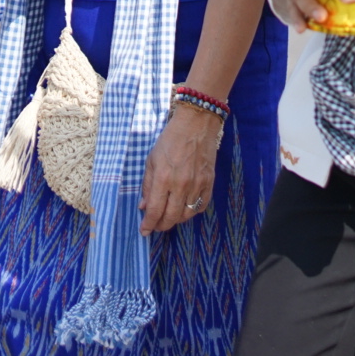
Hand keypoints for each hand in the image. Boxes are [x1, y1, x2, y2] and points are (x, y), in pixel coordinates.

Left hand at [140, 104, 220, 234]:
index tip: (144, 231)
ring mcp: (198, 184)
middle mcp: (182, 185)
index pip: (155, 210)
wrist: (196, 124)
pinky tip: (186, 209)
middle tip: (155, 226)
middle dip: (161, 226)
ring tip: (169, 217)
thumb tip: (144, 206)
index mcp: (164, 178)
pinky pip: (202, 205)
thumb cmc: (170, 140)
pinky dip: (193, 211)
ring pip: (187, 214)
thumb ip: (148, 185)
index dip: (149, 224)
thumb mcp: (151, 160)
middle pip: (171, 217)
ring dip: (176, 220)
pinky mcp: (209, 181)